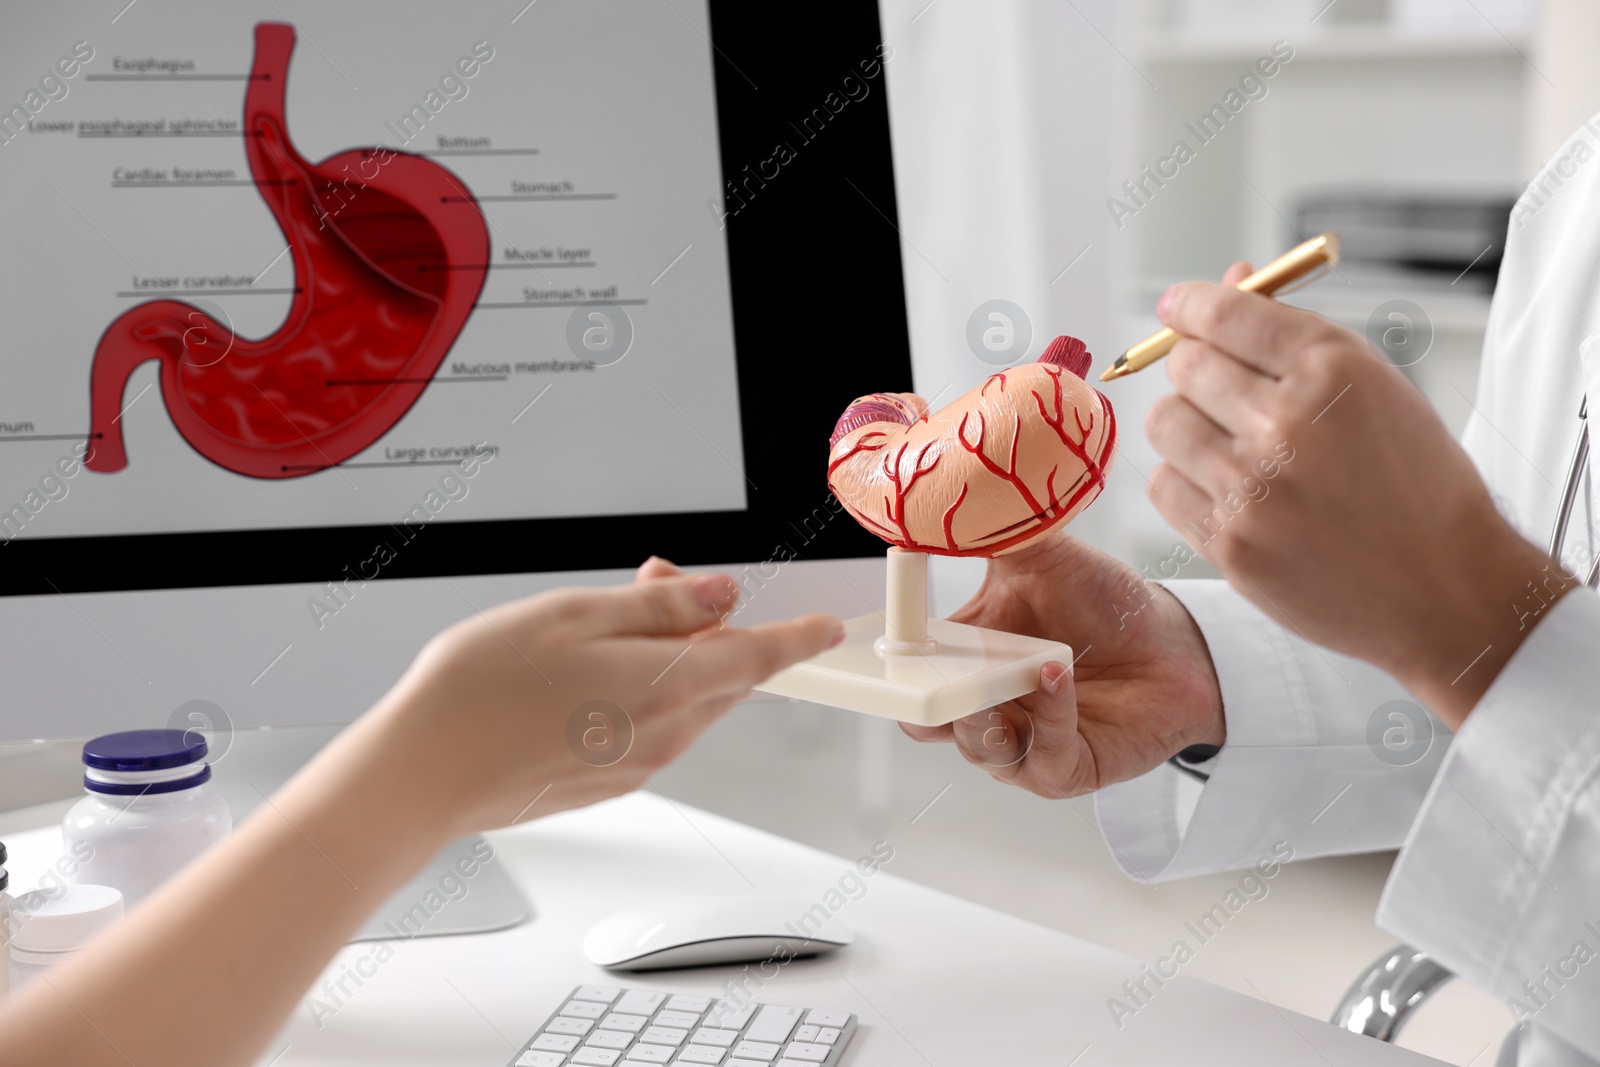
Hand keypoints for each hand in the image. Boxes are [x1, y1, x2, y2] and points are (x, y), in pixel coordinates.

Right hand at [374, 560, 841, 836]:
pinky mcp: (609, 782)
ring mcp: (638, 764)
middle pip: (722, 672)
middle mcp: (667, 734)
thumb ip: (662, 604)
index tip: (825, 628)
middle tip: (650, 581)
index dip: (798, 636)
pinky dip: (644, 692)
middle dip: (706, 625)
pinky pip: (653, 727)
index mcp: (670, 685)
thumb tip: (721, 594)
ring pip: (688, 699)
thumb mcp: (579, 613)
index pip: (760, 656)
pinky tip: (589, 673)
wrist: (423, 771)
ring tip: (604, 623)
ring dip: (671, 657)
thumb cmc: (483, 689)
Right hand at [900, 531, 1224, 797]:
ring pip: (979, 749)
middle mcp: (986, 709)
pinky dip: (1049, 717)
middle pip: (928, 724)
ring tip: (1001, 677)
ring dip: (984, 717)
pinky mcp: (1067, 770)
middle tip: (928, 675)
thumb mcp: (1041, 557)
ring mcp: (1024, 745)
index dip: (883, 671)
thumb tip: (940, 499)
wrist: (1174, 641)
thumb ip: (990, 530)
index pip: (904, 680)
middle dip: (922, 705)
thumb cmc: (1102, 605)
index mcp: (964, 664)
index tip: (875, 644)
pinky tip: (1058, 674)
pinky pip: (1044, 759)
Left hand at [1147, 262, 1566, 726]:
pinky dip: (1184, 481)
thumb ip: (1294, 333)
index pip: (1227, 314)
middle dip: (1195, 369)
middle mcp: (1289, 425)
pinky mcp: (1229, 544)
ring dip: (1186, 425)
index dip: (1191, 306)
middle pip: (1185, 366)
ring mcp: (1254, 489)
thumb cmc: (1413, 483)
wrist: (1444, 588)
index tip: (1177, 309)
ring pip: (1164, 423)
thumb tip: (1228, 279)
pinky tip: (1228, 491)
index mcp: (1334, 371)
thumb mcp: (1376, 387)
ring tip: (1230, 445)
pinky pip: (1163, 486)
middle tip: (1220, 389)